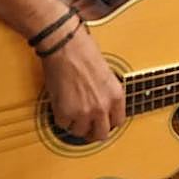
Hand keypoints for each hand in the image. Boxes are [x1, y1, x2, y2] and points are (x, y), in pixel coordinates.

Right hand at [41, 24, 124, 141]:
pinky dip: (60, 116)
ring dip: (74, 123)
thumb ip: (106, 93)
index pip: (118, 121)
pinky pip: (63, 124)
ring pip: (80, 132)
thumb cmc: (83, 50)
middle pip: (101, 134)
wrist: (65, 44)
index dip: (107, 122)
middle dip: (92, 130)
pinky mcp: (66, 113)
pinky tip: (60, 101)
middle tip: (84, 123)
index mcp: (116, 95)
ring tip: (70, 108)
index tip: (100, 120)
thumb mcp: (106, 73)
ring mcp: (84, 112)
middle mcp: (103, 106)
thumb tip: (102, 106)